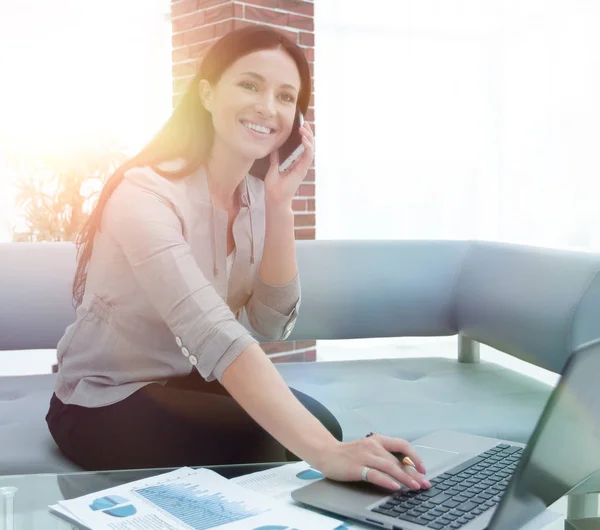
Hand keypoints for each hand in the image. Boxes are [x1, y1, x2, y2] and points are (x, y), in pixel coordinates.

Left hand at [263, 120, 313, 207]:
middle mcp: (301, 165)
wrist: (274, 198)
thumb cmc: (273, 187)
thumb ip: (275, 159)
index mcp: (295, 164)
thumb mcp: (273, 168)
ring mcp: (302, 167)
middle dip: (308, 134)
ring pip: (311, 149)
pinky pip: (308, 156)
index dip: (304, 136)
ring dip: (309, 138)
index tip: (301, 126)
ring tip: (304, 129)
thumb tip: (274, 149)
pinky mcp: (302, 170)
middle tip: (305, 123)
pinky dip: (308, 147)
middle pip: (309, 146)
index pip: (303, 147)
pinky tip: (304, 139)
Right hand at [315, 434, 431, 490]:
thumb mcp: (369, 449)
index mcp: (378, 440)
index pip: (402, 445)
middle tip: (425, 483)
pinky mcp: (357, 467)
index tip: (423, 469)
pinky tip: (395, 487)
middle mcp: (373, 445)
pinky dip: (387, 481)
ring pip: (390, 466)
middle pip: (398, 460)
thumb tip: (406, 467)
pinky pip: (375, 474)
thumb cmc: (349, 454)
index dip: (415, 456)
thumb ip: (384, 455)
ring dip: (405, 478)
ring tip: (415, 487)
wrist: (327, 452)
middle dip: (414, 473)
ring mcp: (365, 456)